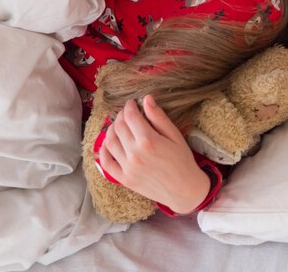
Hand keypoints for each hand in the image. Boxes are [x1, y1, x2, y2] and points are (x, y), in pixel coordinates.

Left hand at [98, 95, 209, 213]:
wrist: (184, 189)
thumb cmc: (182, 160)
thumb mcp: (175, 136)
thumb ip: (159, 117)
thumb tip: (146, 99)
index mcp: (148, 141)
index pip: (131, 116)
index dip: (129, 106)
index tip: (132, 103)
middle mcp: (134, 153)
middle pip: (119, 127)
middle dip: (121, 116)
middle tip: (127, 113)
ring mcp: (127, 167)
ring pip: (110, 142)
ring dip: (111, 129)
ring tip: (118, 125)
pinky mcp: (124, 179)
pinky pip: (106, 162)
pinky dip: (103, 150)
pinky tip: (108, 143)